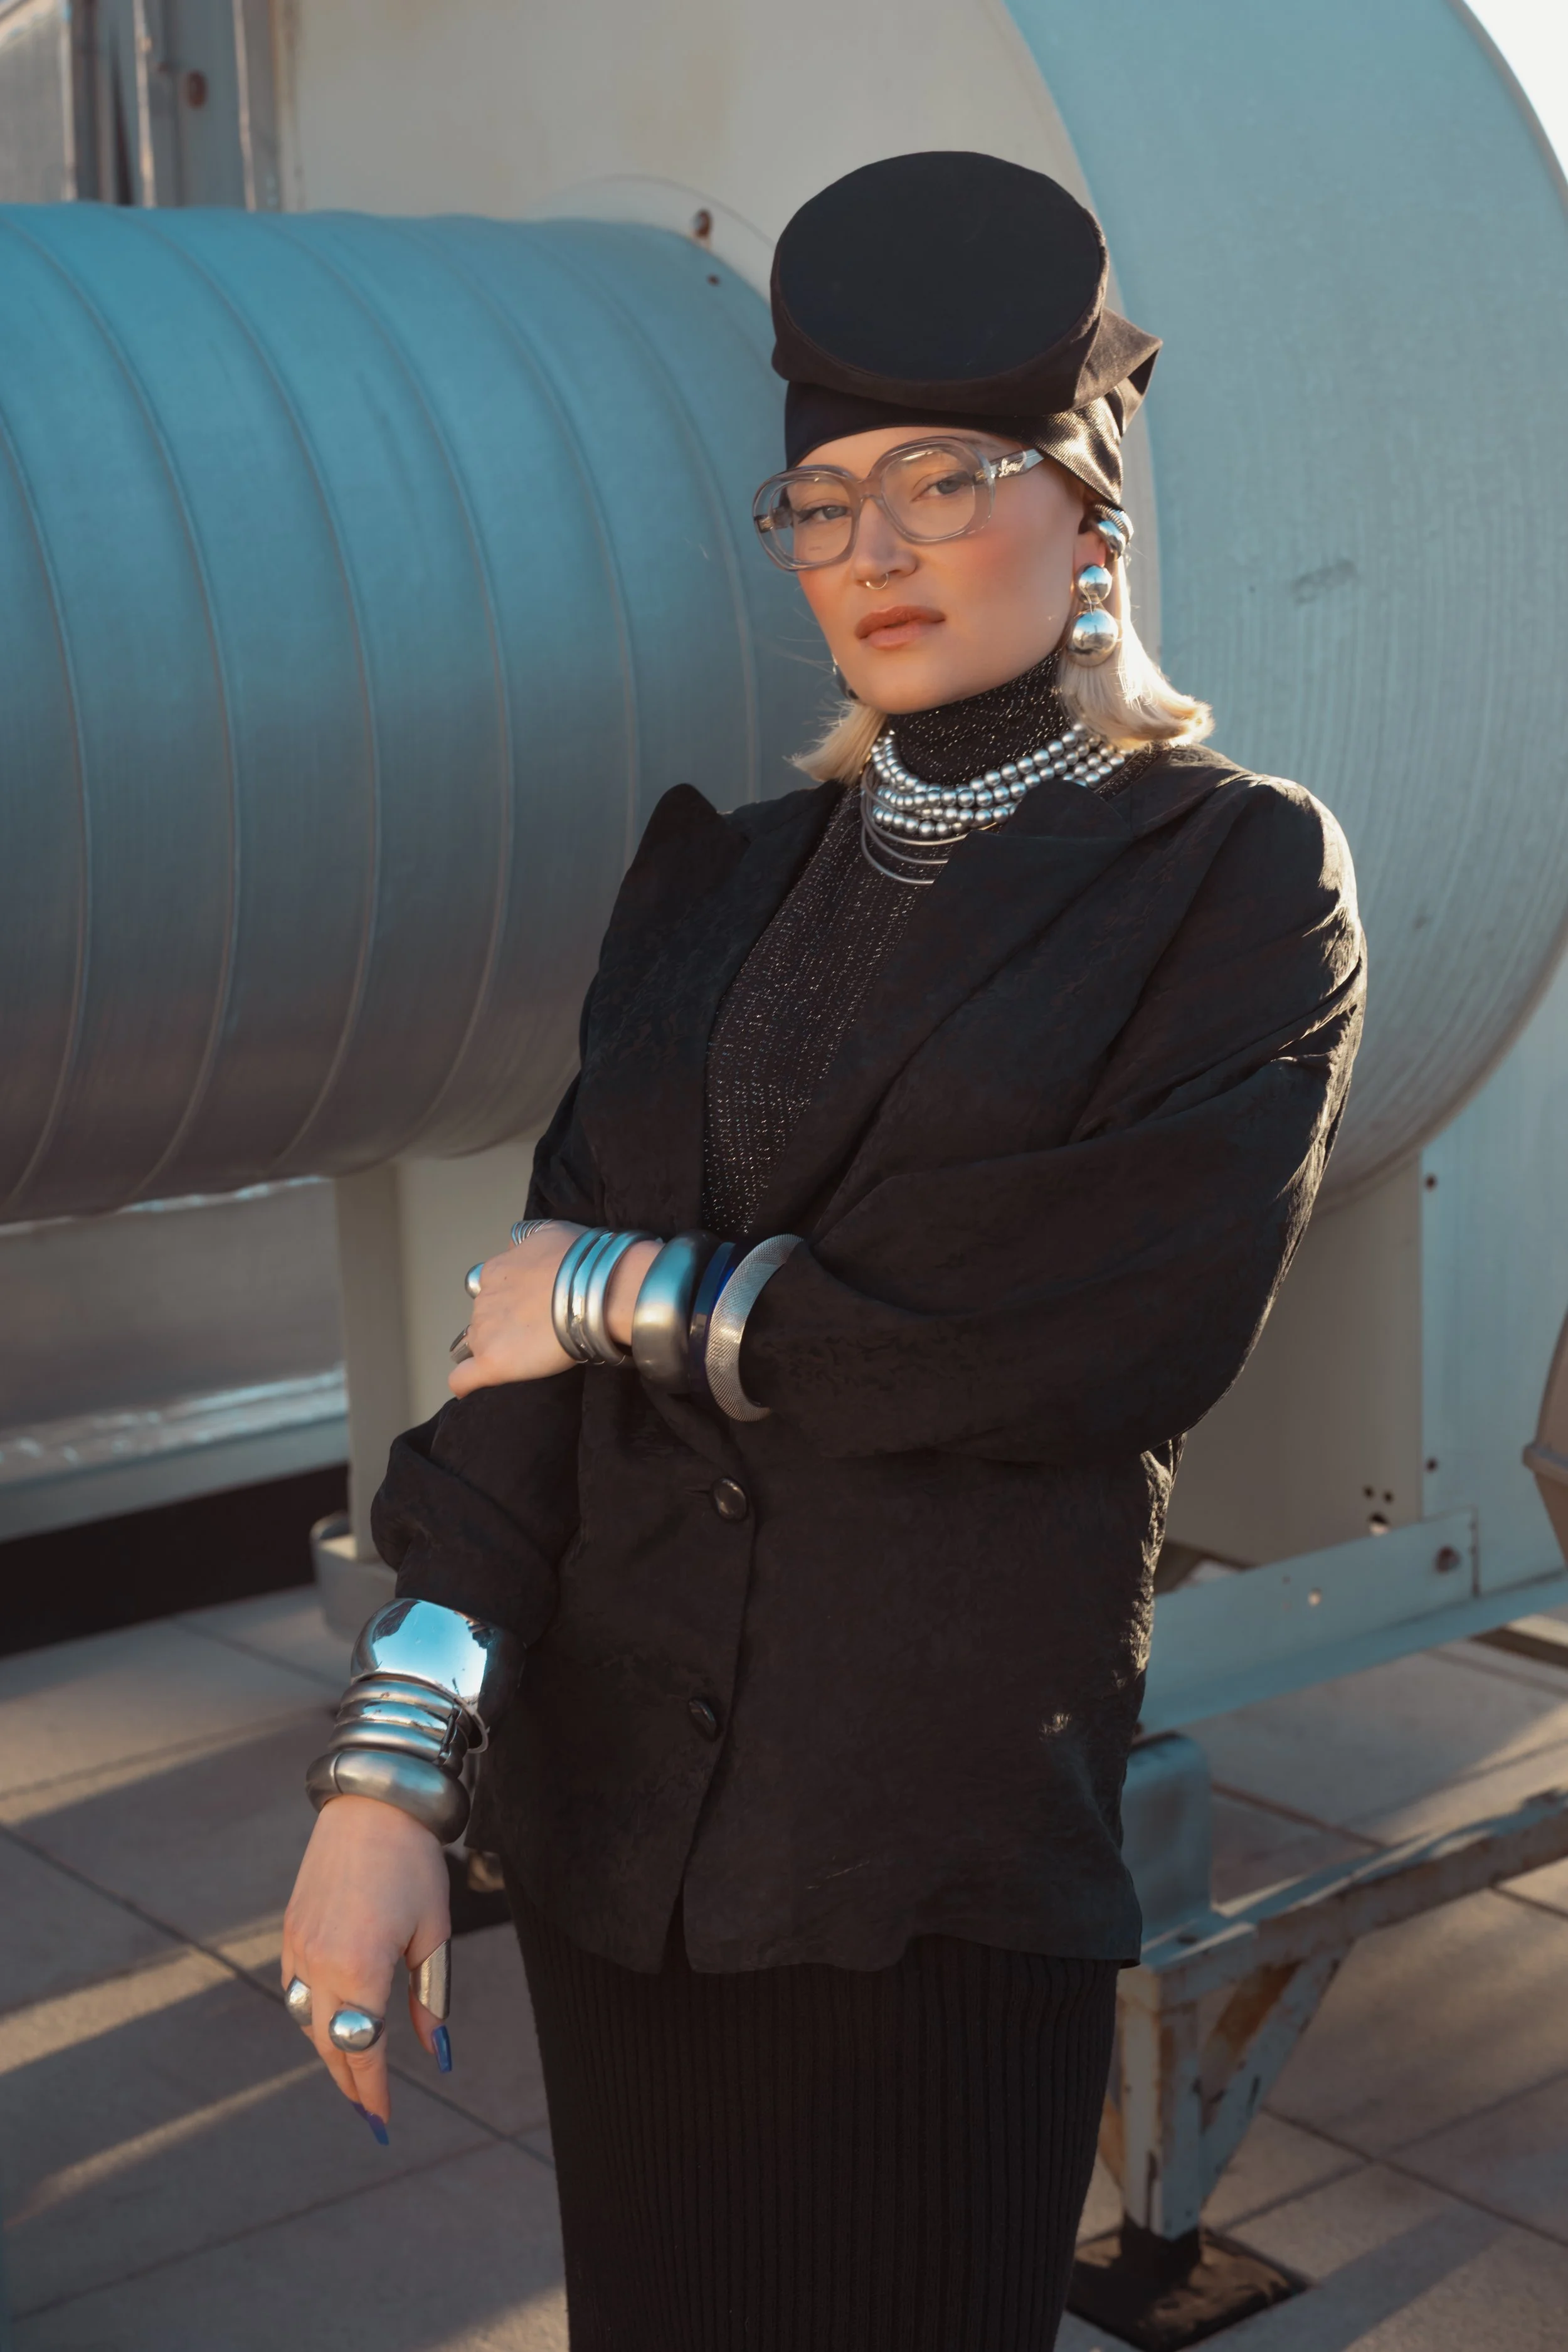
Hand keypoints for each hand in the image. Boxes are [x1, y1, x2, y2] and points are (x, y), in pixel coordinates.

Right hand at [281, 1795, 450, 2137]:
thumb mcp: (433, 1931)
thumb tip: (436, 2053)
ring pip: (306, 2022)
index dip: (373, 2090)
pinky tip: (331, 2020)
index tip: (382, 2121)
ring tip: (353, 2069)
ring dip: (329, 2049)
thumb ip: (430, 1996)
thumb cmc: (412, 1863)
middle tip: (366, 2109)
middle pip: (329, 2044)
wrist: (371, 1802)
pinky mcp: (289, 1930)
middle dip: (349, 2080)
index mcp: (359, 1969)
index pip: (365, 2049)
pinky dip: (311, 2015)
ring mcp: (297, 1947)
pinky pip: (294, 1989)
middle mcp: (319, 1965)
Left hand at [449, 1222, 660, 1395]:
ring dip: (498, 1349)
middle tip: (540, 1331)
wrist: (596, 1290)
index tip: (535, 1308)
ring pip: (478, 1345)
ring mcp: (484, 1332)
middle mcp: (483, 1300)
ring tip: (530, 1355)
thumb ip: (527, 1242)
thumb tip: (516, 1246)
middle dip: (507, 1325)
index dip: (513, 1301)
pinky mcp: (492, 1362)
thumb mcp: (550, 1233)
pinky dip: (466, 1383)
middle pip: (486, 1318)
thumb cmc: (580, 1261)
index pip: (492, 1290)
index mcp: (496, 1271)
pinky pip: (463, 1379)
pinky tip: (475, 1387)